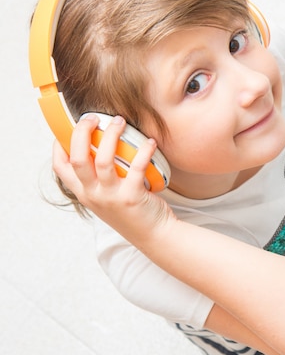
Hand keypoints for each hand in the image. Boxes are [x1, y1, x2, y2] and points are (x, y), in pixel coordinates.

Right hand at [52, 114, 174, 242]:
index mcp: (84, 194)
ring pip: (103, 159)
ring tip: (120, 121)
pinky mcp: (132, 197)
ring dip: (111, 135)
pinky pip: (136, 166)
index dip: (59, 145)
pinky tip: (150, 142)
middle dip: (82, 132)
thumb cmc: (134, 213)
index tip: (67, 127)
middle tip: (94, 118)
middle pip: (77, 158)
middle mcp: (93, 195)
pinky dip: (143, 150)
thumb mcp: (107, 198)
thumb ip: (100, 179)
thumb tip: (100, 148)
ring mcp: (111, 197)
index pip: (60, 168)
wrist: (156, 236)